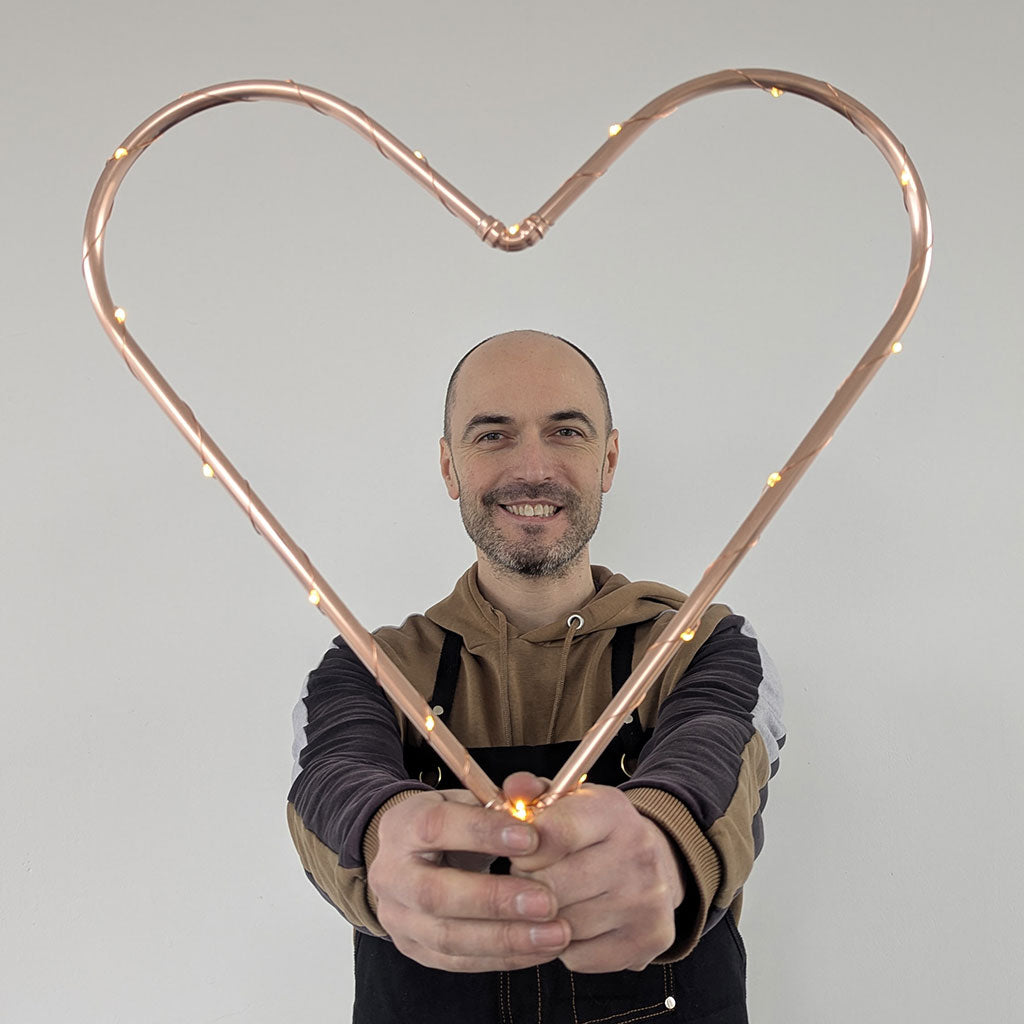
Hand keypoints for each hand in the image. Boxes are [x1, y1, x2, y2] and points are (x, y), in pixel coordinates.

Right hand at [367, 789, 570, 971]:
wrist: (413, 857)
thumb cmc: (453, 825)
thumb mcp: (471, 800)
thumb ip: (505, 796)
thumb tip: (531, 792)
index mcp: (404, 824)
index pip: (436, 826)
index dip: (483, 832)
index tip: (532, 839)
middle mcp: (391, 873)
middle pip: (435, 894)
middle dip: (496, 900)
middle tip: (548, 901)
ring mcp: (398, 917)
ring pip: (448, 937)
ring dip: (507, 939)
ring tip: (556, 932)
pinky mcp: (414, 949)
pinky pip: (459, 962)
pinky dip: (504, 957)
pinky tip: (539, 948)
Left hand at [505, 773, 683, 972]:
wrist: (656, 864)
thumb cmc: (594, 832)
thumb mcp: (566, 801)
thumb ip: (531, 792)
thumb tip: (513, 789)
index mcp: (612, 811)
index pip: (557, 833)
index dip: (524, 848)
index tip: (519, 852)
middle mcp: (638, 853)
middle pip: (554, 886)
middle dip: (528, 884)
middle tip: (529, 877)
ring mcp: (647, 900)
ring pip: (563, 926)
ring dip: (544, 918)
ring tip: (549, 898)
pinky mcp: (649, 940)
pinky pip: (578, 957)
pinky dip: (565, 946)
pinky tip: (572, 922)